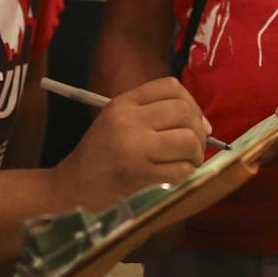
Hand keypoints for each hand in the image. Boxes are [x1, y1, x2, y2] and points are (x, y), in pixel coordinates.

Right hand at [53, 77, 206, 208]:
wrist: (73, 189)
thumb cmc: (101, 156)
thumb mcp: (117, 121)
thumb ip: (154, 113)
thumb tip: (204, 124)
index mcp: (123, 104)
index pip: (170, 87)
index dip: (192, 102)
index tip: (195, 121)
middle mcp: (129, 121)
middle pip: (184, 112)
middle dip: (199, 131)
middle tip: (195, 146)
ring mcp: (134, 149)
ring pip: (188, 140)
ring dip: (196, 153)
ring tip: (189, 161)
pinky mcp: (140, 176)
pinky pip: (181, 169)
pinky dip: (188, 173)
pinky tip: (178, 176)